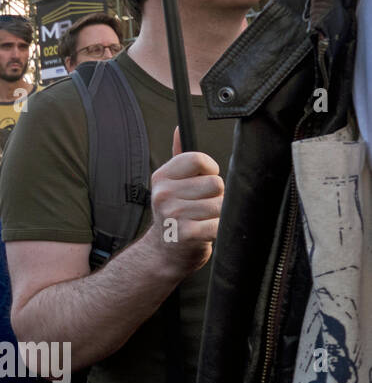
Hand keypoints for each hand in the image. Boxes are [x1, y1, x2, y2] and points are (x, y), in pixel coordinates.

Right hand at [143, 127, 223, 276]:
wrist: (163, 253)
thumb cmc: (174, 215)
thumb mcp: (170, 185)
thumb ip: (179, 158)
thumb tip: (179, 129)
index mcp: (161, 177)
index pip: (199, 159)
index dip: (210, 170)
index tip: (203, 183)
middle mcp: (163, 194)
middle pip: (216, 183)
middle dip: (217, 197)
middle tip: (202, 208)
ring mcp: (173, 215)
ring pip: (221, 205)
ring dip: (219, 215)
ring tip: (204, 221)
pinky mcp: (186, 235)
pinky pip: (219, 225)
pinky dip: (219, 231)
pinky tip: (207, 233)